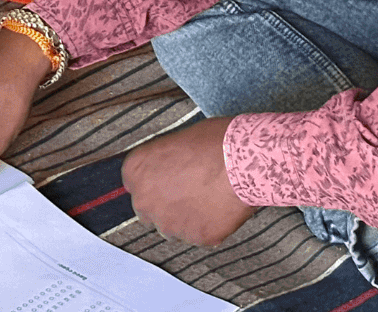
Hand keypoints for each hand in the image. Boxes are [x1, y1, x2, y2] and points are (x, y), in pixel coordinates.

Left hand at [121, 117, 252, 244]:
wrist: (243, 162)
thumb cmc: (212, 143)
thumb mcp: (175, 140)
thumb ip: (160, 163)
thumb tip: (165, 172)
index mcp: (135, 171)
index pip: (134, 183)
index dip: (154, 181)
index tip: (166, 179)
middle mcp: (145, 201)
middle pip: (148, 209)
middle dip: (165, 203)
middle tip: (188, 190)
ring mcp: (170, 223)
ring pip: (172, 227)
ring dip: (184, 217)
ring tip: (206, 198)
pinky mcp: (196, 237)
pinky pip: (199, 235)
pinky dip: (208, 225)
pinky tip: (220, 206)